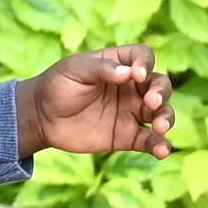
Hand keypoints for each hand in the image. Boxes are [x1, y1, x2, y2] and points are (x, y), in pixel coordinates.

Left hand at [26, 46, 173, 157]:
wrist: (41, 118)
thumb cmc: (57, 86)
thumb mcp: (74, 70)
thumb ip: (101, 69)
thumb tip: (128, 73)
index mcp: (119, 65)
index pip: (143, 57)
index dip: (146, 63)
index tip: (137, 75)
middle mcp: (131, 87)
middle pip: (159, 84)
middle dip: (161, 92)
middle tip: (151, 102)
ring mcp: (131, 112)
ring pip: (161, 113)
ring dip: (166, 118)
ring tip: (159, 126)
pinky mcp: (127, 136)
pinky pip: (150, 141)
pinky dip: (160, 146)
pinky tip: (162, 151)